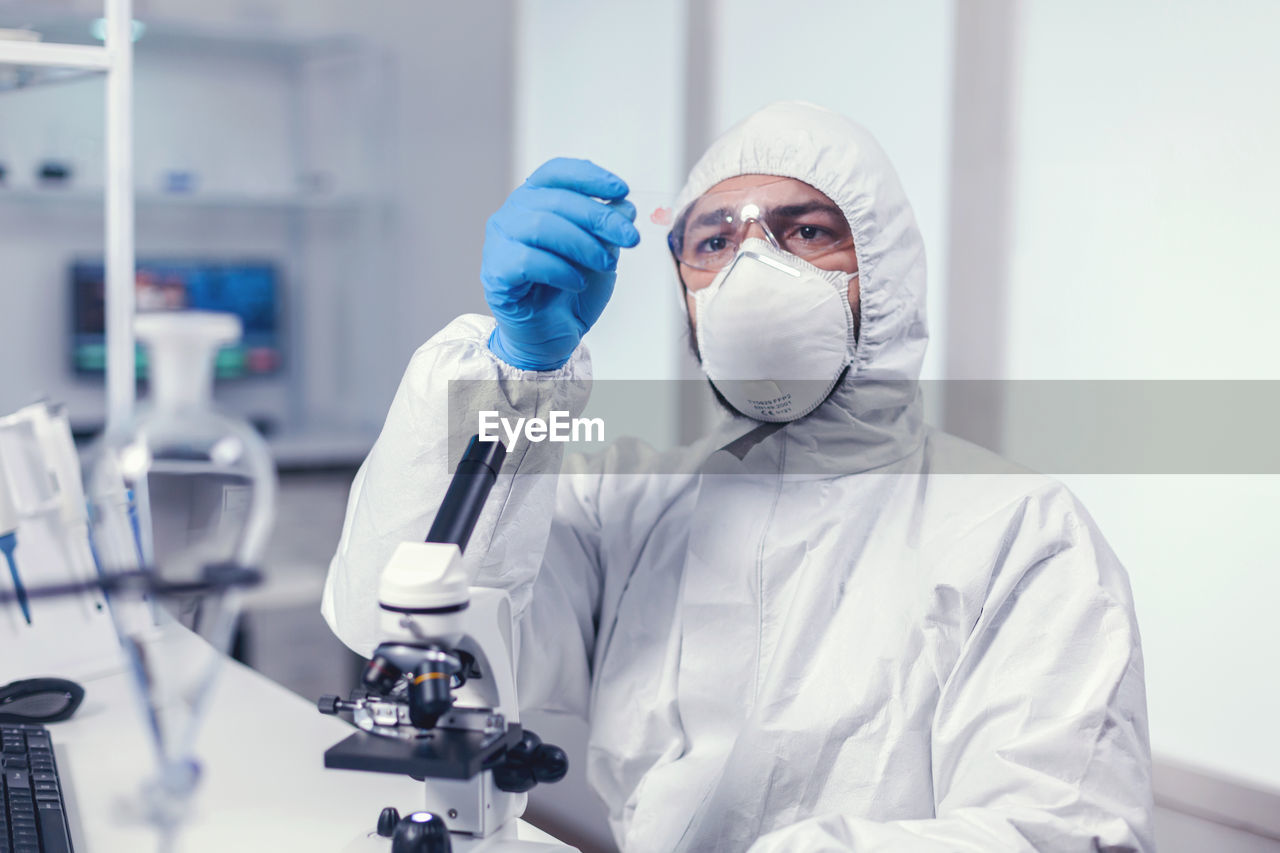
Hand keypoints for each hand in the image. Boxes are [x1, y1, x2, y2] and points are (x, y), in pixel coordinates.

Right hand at [482, 158, 640, 370]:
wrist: (552, 336)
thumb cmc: (572, 291)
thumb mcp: (601, 255)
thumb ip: (608, 230)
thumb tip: (624, 206)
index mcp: (535, 200)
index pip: (556, 172)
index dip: (589, 176)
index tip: (622, 190)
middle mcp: (512, 214)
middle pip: (556, 200)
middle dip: (600, 217)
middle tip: (631, 238)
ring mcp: (499, 242)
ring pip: (541, 226)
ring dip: (583, 244)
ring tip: (606, 263)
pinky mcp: (495, 272)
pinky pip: (528, 261)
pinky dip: (560, 270)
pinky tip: (577, 283)